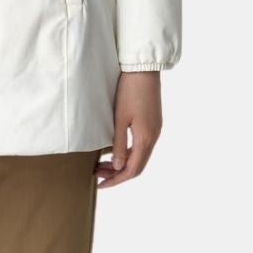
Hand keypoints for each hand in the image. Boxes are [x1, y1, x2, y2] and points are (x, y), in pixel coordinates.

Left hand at [95, 71, 163, 188]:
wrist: (143, 68)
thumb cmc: (129, 90)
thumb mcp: (120, 118)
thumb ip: (120, 144)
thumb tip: (118, 167)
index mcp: (146, 138)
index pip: (133, 169)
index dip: (117, 180)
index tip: (100, 184)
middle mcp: (154, 137)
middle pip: (137, 165)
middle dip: (118, 173)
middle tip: (98, 174)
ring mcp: (155, 129)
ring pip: (140, 155)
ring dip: (123, 163)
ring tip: (104, 164)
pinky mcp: (153, 121)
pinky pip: (142, 145)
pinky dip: (129, 152)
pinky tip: (116, 149)